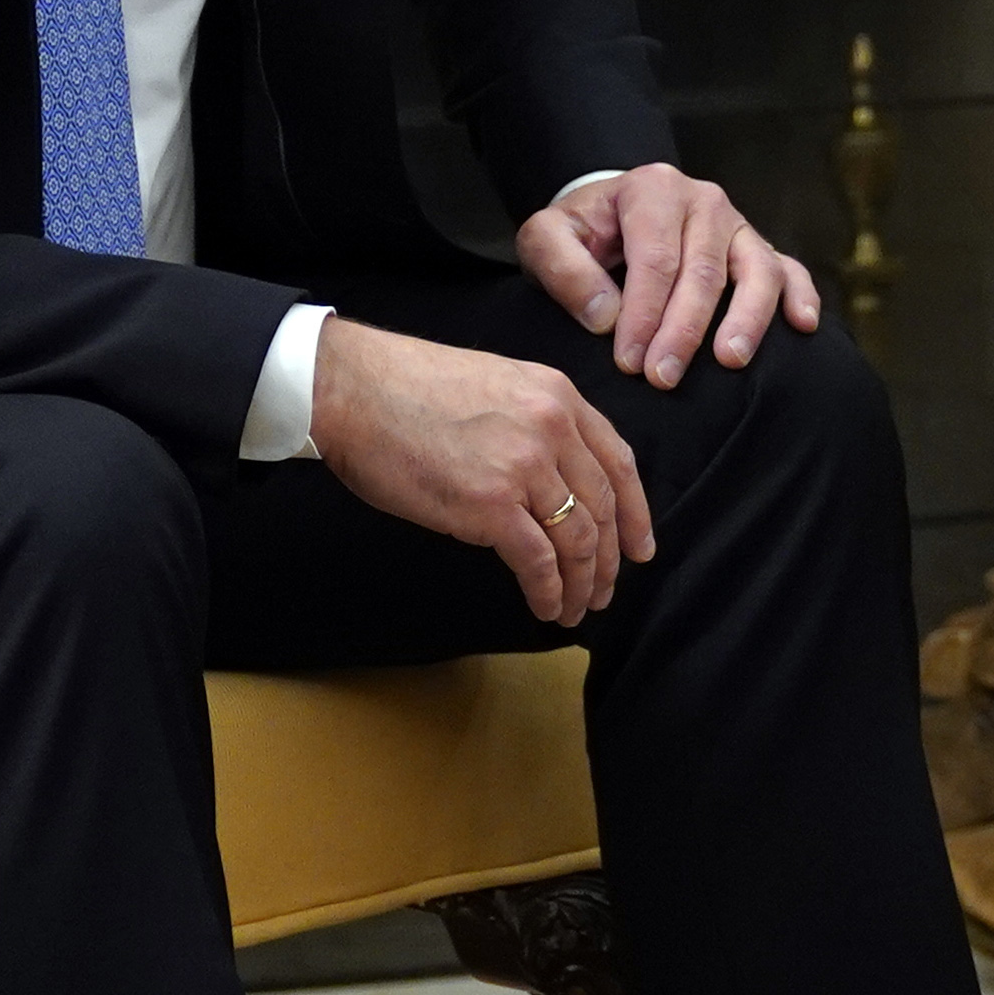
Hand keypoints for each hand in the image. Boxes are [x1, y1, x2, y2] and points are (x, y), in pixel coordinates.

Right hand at [308, 320, 652, 625]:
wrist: (352, 390)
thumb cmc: (407, 390)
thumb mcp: (495, 386)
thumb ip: (535, 425)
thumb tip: (551, 482)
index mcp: (557, 396)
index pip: (618, 463)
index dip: (636, 513)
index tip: (641, 548)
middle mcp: (552, 428)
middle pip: (603, 508)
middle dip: (610, 559)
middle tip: (606, 590)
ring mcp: (524, 466)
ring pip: (578, 539)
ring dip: (582, 582)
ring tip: (576, 608)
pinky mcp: (491, 504)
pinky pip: (538, 561)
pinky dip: (548, 591)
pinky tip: (546, 607)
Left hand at [515, 164, 818, 391]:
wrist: (613, 215)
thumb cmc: (582, 233)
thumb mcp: (546, 238)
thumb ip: (562, 269)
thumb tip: (605, 316)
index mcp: (653, 190)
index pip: (655, 259)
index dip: (644, 314)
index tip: (629, 363)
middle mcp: (704, 201)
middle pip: (705, 271)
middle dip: (685, 329)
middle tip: (664, 378)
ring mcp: (738, 225)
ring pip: (756, 270)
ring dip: (746, 319)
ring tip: (730, 361)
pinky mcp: (759, 248)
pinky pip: (790, 269)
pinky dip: (800, 295)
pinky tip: (801, 326)